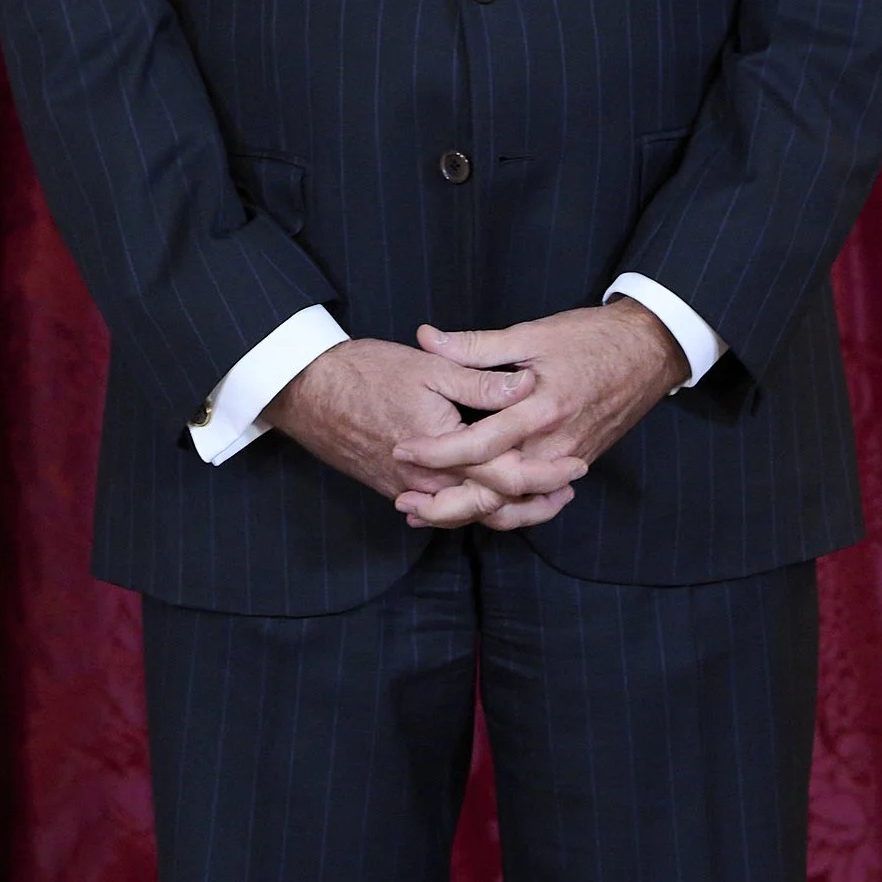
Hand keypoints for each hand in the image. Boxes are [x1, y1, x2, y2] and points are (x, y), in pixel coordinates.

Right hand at [267, 335, 574, 530]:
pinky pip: (439, 510)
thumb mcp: (430, 367)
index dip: (545, 474)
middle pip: (491, 505)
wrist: (306, 390)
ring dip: (505, 510)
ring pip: (465, 513)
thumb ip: (481, 382)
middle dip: (533, 501)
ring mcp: (407, 488)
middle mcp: (427, 478)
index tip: (575, 465)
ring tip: (539, 501)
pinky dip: (468, 510)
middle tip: (568, 491)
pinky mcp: (393, 488)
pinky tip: (486, 501)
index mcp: (442, 447)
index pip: (505, 476)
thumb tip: (527, 385)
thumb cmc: (365, 372)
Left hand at [393, 300, 686, 527]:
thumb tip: (427, 339)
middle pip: (496, 491)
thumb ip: (476, 346)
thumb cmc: (592, 338)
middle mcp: (555, 444)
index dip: (438, 451)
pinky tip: (474, 508)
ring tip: (427, 514)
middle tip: (405, 505)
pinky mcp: (576, 464)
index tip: (404, 450)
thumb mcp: (532, 334)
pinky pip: (535, 500)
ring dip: (471, 514)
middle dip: (447, 505)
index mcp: (541, 408)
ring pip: (515, 504)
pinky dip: (504, 511)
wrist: (650, 351)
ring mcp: (568, 459)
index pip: (480, 443)